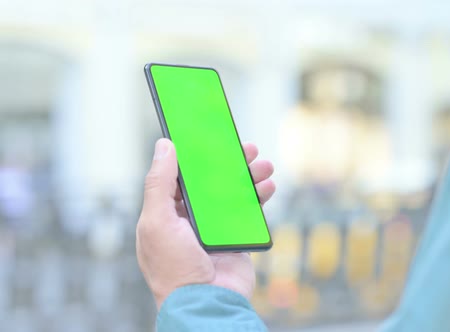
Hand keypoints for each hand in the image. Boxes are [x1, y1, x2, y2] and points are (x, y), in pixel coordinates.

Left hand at [136, 138, 274, 308]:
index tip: (211, 137)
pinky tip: (267, 186)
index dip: (197, 156)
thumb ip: (158, 183)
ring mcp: (215, 228)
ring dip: (249, 176)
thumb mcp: (157, 222)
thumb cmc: (173, 268)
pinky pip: (249, 211)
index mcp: (167, 212)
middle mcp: (191, 218)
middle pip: (212, 181)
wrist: (205, 304)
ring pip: (234, 193)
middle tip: (246, 148)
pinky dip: (259, 197)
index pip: (182, 176)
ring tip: (264, 165)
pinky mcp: (236, 237)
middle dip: (230, 163)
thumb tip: (164, 146)